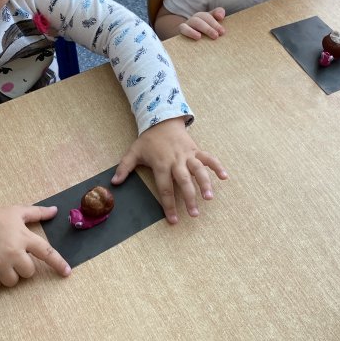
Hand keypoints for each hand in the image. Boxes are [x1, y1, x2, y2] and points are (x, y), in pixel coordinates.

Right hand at [0, 205, 70, 291]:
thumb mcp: (18, 211)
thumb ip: (37, 213)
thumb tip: (55, 210)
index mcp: (24, 237)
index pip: (47, 253)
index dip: (58, 263)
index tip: (67, 273)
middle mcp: (14, 251)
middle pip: (29, 273)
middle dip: (22, 267)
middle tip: (12, 256)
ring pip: (12, 282)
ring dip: (7, 275)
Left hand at [111, 117, 227, 222]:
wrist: (162, 119)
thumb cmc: (148, 139)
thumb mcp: (133, 152)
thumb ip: (124, 167)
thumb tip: (114, 183)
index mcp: (161, 164)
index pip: (164, 188)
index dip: (168, 205)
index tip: (173, 220)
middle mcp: (176, 161)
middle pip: (183, 181)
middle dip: (189, 198)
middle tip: (194, 214)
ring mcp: (187, 155)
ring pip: (198, 170)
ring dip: (205, 183)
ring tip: (209, 197)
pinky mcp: (196, 150)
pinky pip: (208, 158)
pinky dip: (217, 166)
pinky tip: (225, 177)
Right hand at [178, 7, 226, 39]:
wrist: (186, 41)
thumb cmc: (203, 36)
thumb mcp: (212, 30)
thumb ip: (218, 22)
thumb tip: (221, 16)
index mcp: (205, 17)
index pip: (213, 13)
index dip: (218, 14)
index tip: (222, 24)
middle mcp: (197, 17)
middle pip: (204, 17)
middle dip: (212, 25)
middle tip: (217, 35)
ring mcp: (189, 22)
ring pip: (196, 21)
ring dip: (204, 28)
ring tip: (212, 36)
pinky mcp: (182, 29)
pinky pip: (184, 28)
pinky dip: (190, 32)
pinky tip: (198, 37)